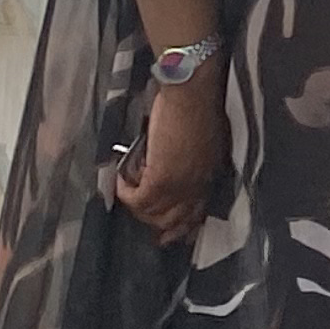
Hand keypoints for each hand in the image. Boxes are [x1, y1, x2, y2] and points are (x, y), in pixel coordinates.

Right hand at [110, 75, 221, 244]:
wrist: (192, 92)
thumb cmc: (196, 105)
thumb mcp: (201, 141)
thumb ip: (189, 160)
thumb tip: (168, 166)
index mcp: (210, 177)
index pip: (197, 213)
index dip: (183, 227)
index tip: (170, 236)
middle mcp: (199, 188)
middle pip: (176, 221)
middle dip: (156, 225)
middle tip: (138, 216)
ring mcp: (181, 187)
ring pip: (154, 215)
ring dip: (137, 206)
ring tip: (126, 189)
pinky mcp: (161, 180)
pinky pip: (138, 200)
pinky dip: (125, 194)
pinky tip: (119, 181)